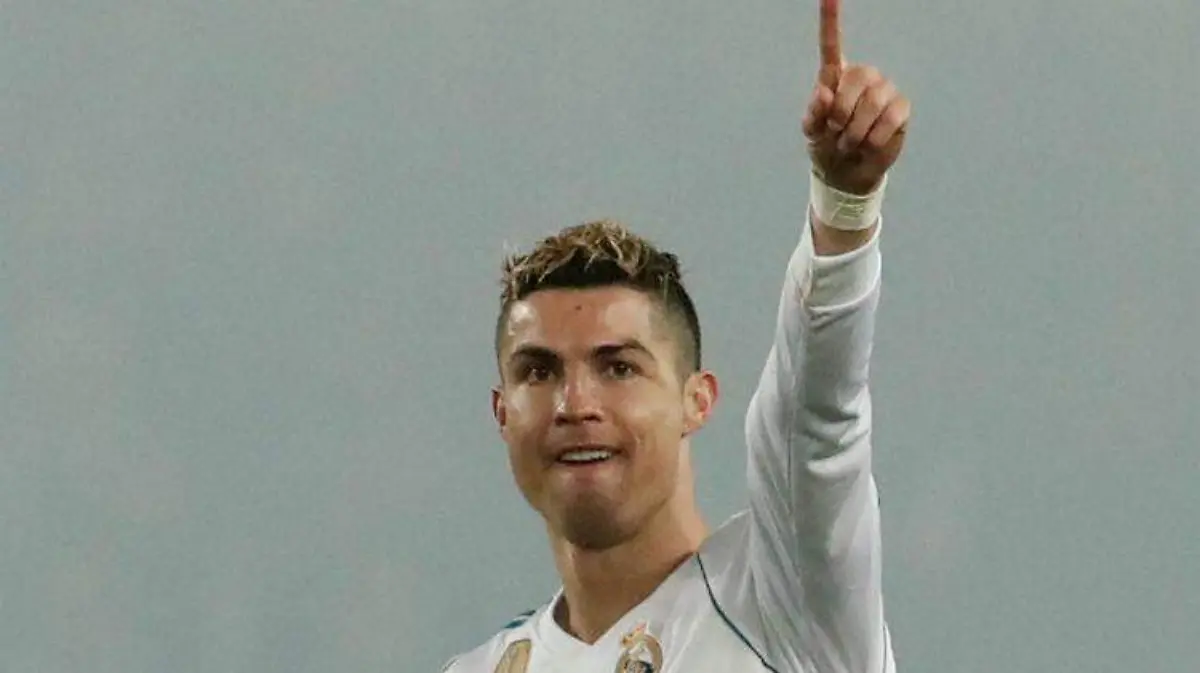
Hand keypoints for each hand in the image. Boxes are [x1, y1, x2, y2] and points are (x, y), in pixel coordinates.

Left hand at [801, 0, 910, 194]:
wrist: (846, 172)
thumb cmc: (826, 145)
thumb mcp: (812, 132)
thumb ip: (813, 112)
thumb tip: (825, 91)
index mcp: (835, 77)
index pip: (832, 43)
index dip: (830, 18)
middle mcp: (862, 77)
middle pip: (857, 78)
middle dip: (842, 112)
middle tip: (836, 132)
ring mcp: (884, 90)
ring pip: (874, 101)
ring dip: (856, 131)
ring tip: (850, 143)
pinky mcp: (901, 108)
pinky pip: (891, 117)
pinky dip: (875, 138)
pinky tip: (869, 144)